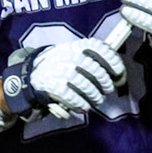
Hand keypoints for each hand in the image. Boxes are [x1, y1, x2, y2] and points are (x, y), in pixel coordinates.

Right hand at [5, 38, 125, 116]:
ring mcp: (59, 71)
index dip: (111, 60)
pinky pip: (72, 96)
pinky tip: (84, 106)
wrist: (32, 75)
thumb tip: (119, 73)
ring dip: (94, 96)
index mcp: (75, 46)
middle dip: (105, 82)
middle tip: (107, 89)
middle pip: (94, 70)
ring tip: (97, 100)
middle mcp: (68, 56)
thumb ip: (93, 59)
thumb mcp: (73, 54)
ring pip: (85, 85)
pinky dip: (80, 103)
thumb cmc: (60, 66)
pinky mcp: (52, 86)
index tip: (118, 71)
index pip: (97, 48)